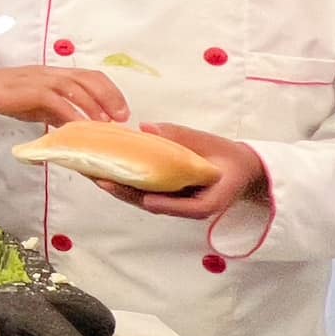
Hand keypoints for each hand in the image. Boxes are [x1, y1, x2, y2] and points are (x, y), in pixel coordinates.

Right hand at [0, 65, 128, 125]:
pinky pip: (55, 101)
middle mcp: (51, 73)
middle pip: (89, 78)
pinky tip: (76, 126)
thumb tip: (72, 125)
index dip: (109, 91)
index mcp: (54, 74)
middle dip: (109, 97)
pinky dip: (69, 113)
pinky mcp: (29, 91)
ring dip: (94, 106)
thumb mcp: (32, 104)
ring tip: (105, 123)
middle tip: (120, 117)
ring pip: (76, 88)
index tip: (120, 110)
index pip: (89, 76)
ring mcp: (40, 80)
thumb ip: (53, 111)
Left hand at [93, 123, 266, 220]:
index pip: (191, 208)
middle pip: (157, 206)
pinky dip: (125, 184)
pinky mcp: (168, 198)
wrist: (241, 169)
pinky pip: (144, 193)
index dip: (168, 204)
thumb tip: (146, 127)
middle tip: (101, 180)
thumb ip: (181, 136)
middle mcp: (190, 207)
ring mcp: (177, 205)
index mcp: (210, 200)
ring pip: (145, 201)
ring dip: (119, 190)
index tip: (148, 198)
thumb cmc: (228, 158)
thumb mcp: (211, 144)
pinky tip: (105, 173)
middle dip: (127, 194)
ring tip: (93, 175)